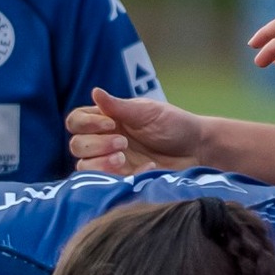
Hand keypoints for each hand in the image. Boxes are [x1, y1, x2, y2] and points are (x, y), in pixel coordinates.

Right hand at [66, 87, 202, 173]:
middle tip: (123, 143)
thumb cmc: (175, 125)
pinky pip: (106, 183)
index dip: (86, 124)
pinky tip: (146, 169)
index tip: (110, 124)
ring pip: (83, 167)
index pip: (77, 121)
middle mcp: (104, 141)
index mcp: (107, 119)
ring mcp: (111, 162)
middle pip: (76, 145)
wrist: (197, 150)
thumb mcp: (148, 112)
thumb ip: (119, 106)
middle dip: (96, 145)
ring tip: (124, 159)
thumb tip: (95, 92)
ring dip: (100, 163)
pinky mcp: (122, 180)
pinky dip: (123, 176)